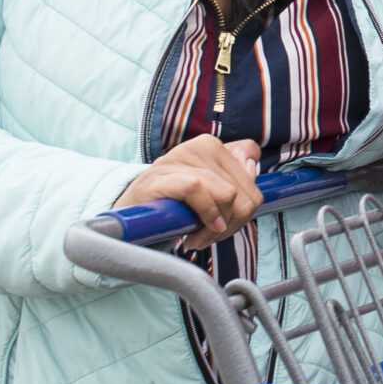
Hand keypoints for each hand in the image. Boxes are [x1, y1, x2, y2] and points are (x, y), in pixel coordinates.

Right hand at [115, 136, 262, 250]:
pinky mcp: (164, 175)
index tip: (231, 217)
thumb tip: (253, 168)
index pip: (251, 157)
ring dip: (217, 229)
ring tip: (200, 238)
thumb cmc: (174, 206)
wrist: (129, 216)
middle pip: (246, 190)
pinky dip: (204, 217)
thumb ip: (236, 181)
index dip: (248, 197)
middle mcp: (199, 146)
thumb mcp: (211, 193)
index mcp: (213, 146)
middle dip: (234, 222)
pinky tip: (193, 236)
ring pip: (228, 194)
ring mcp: (180, 158)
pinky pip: (200, 191)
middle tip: (212, 235)